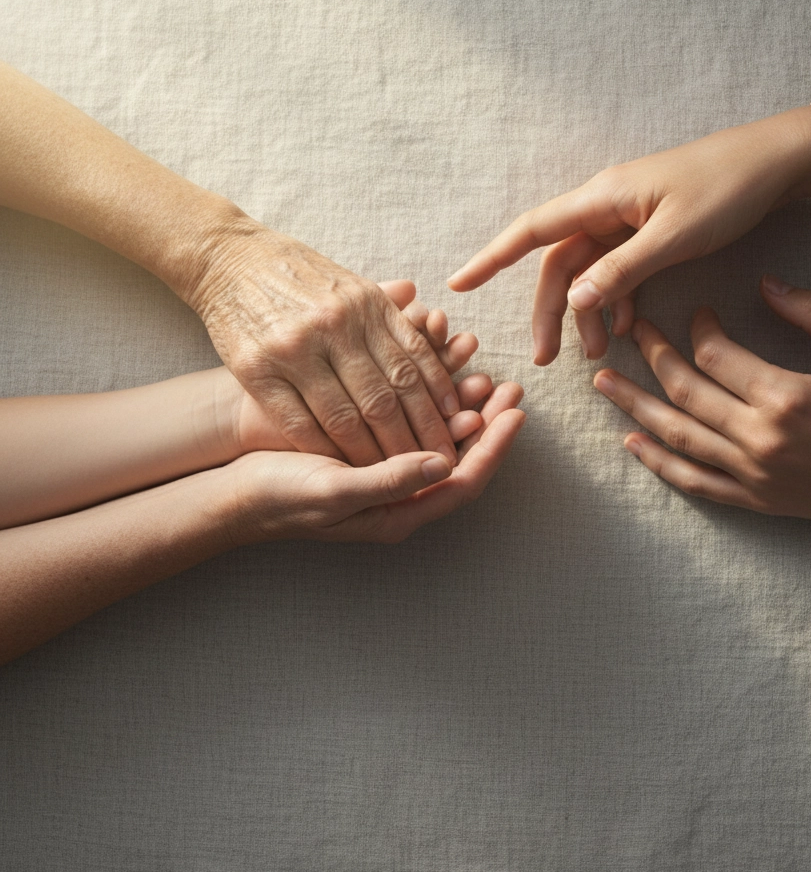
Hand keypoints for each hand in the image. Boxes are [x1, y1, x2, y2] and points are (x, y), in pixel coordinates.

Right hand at [188, 226, 462, 465]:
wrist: (228, 258)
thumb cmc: (302, 277)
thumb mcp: (353, 284)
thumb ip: (393, 312)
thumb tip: (436, 326)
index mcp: (366, 306)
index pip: (413, 367)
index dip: (437, 408)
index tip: (454, 436)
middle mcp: (335, 327)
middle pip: (384, 398)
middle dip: (413, 440)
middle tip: (433, 468)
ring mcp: (295, 348)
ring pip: (344, 416)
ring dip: (371, 454)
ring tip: (392, 476)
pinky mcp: (256, 368)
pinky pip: (298, 422)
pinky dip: (324, 449)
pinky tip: (343, 466)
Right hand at [226, 381, 525, 544]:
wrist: (235, 488)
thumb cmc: (280, 495)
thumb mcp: (333, 491)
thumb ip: (389, 482)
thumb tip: (444, 464)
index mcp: (401, 512)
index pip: (465, 480)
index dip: (493, 448)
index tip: (514, 412)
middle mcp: (402, 491)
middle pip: (460, 455)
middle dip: (487, 419)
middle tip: (510, 386)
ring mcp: (387, 465)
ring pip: (436, 431)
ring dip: (459, 398)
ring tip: (480, 364)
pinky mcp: (370, 441)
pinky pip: (410, 415)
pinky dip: (424, 387)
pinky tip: (435, 358)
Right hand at [448, 108, 810, 363]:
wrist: (778, 161)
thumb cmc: (727, 189)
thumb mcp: (674, 237)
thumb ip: (623, 270)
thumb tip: (574, 301)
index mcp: (602, 199)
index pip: (532, 231)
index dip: (492, 259)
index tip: (458, 284)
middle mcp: (606, 206)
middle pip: (560, 263)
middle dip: (551, 311)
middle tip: (545, 359)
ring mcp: (627, 218)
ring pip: (590, 271)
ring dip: (589, 311)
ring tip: (599, 352)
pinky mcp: (649, 229)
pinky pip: (620, 269)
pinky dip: (620, 299)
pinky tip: (630, 327)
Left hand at [593, 276, 810, 539]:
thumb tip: (764, 282)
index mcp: (784, 395)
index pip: (716, 354)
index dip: (698, 327)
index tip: (698, 312)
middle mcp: (759, 437)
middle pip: (685, 391)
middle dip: (653, 356)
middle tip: (631, 330)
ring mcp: (752, 473)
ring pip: (678, 435)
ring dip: (635, 406)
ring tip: (603, 383)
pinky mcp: (754, 500)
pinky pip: (695, 482)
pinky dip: (659, 463)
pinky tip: (632, 443)